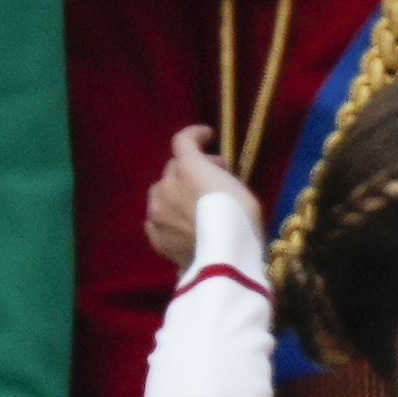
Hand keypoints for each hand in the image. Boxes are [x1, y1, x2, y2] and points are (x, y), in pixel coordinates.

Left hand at [145, 127, 246, 267]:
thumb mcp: (241, 190)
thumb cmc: (242, 222)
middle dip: (191, 170)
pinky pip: (158, 221)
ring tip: (194, 208)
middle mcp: (166, 185)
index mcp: (188, 167)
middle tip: (213, 180)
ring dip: (177, 195)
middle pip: (174, 170)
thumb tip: (211, 181)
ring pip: (162, 195)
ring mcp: (156, 212)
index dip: (196, 134)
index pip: (183, 140)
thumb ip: (218, 179)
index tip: (208, 135)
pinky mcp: (155, 237)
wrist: (224, 261)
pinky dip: (169, 220)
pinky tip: (183, 229)